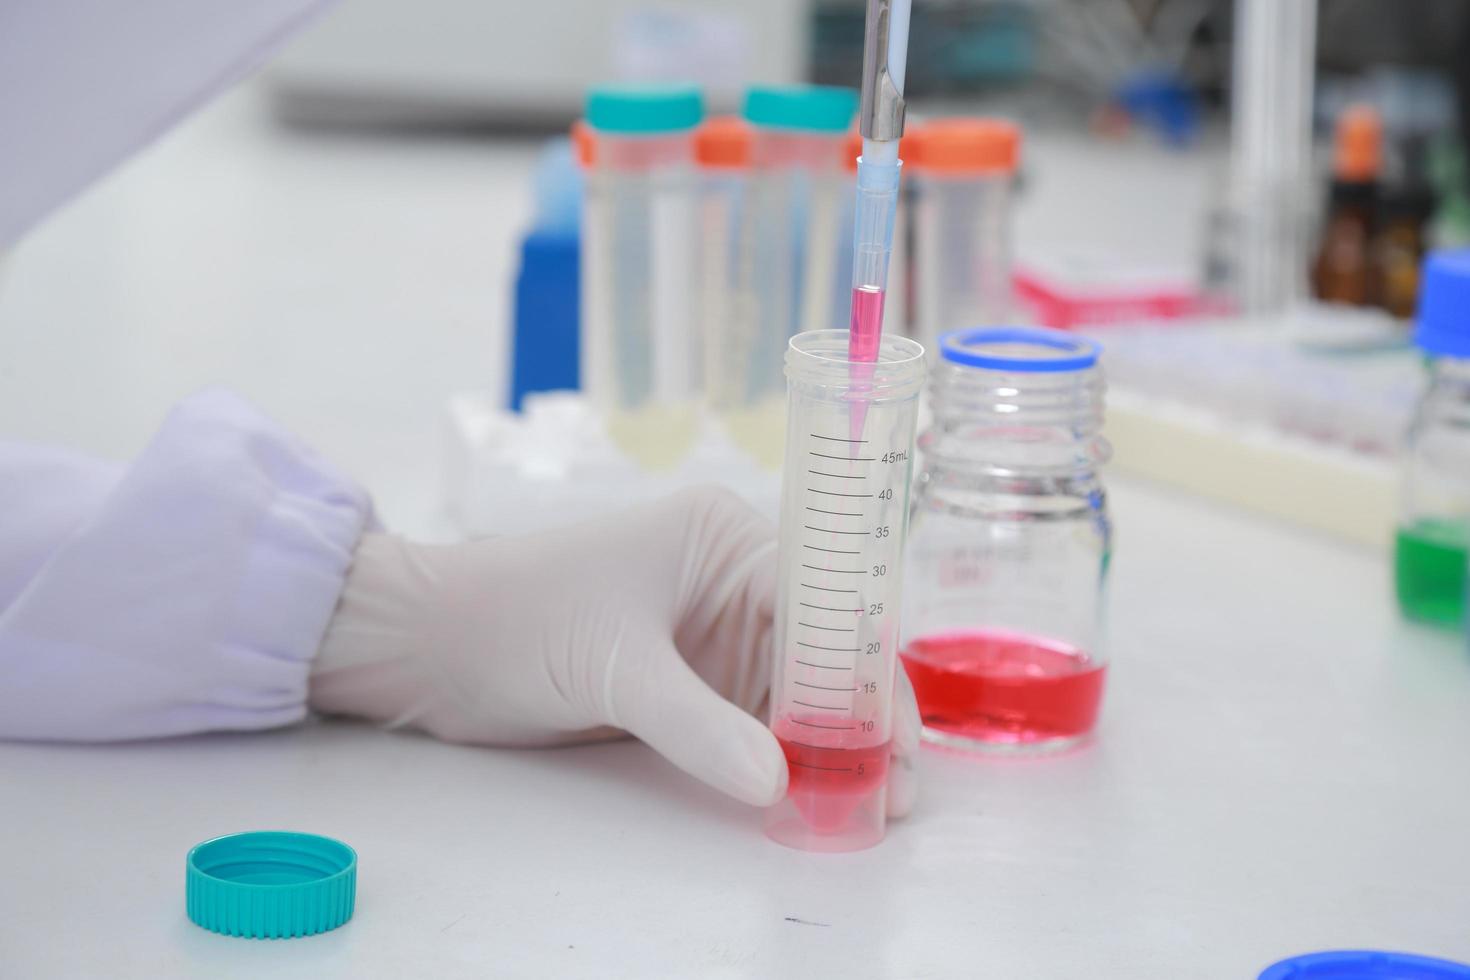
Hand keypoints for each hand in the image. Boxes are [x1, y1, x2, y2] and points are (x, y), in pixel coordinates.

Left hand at [311, 487, 918, 812]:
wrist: (433, 647)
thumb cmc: (518, 618)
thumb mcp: (616, 666)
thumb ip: (699, 726)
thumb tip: (779, 784)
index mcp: (724, 539)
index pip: (827, 601)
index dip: (868, 670)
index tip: (896, 740)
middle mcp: (732, 581)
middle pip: (825, 652)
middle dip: (862, 720)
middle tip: (896, 794)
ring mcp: (713, 635)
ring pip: (798, 693)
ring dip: (831, 748)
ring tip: (872, 809)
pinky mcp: (692, 684)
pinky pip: (757, 721)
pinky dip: (785, 758)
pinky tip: (814, 798)